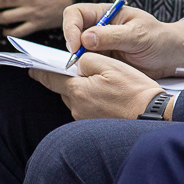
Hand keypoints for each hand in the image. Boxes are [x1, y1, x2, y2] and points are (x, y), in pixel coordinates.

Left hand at [30, 53, 165, 119]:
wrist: (153, 115)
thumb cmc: (133, 89)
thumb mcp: (110, 65)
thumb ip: (87, 59)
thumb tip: (76, 62)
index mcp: (78, 91)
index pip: (50, 79)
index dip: (40, 71)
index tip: (31, 67)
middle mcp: (77, 107)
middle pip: (65, 88)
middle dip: (70, 78)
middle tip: (85, 69)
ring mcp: (85, 118)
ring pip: (77, 97)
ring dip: (84, 89)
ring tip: (104, 83)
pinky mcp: (95, 124)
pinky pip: (87, 107)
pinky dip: (92, 99)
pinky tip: (108, 95)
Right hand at [59, 4, 183, 77]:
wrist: (171, 58)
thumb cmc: (158, 39)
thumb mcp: (138, 35)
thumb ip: (113, 36)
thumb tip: (85, 38)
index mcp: (106, 14)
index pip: (76, 13)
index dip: (71, 28)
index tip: (76, 46)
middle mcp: (99, 28)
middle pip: (72, 32)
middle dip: (72, 47)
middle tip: (78, 63)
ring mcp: (99, 46)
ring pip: (77, 52)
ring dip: (78, 61)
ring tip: (86, 71)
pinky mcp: (102, 62)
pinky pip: (86, 66)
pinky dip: (85, 72)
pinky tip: (92, 77)